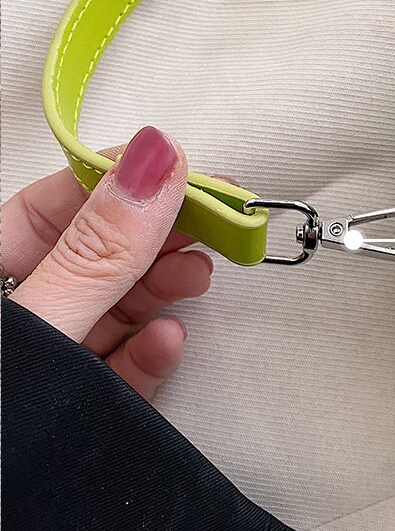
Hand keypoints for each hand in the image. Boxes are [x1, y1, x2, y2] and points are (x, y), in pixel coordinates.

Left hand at [2, 126, 211, 400]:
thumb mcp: (37, 325)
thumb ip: (100, 249)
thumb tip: (157, 159)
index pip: (63, 200)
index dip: (128, 179)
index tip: (189, 172)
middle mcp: (19, 306)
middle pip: (99, 250)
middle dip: (158, 237)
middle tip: (210, 227)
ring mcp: (48, 354)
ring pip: (115, 304)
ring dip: (161, 289)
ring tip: (195, 280)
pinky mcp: (74, 401)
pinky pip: (116, 365)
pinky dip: (147, 353)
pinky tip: (166, 341)